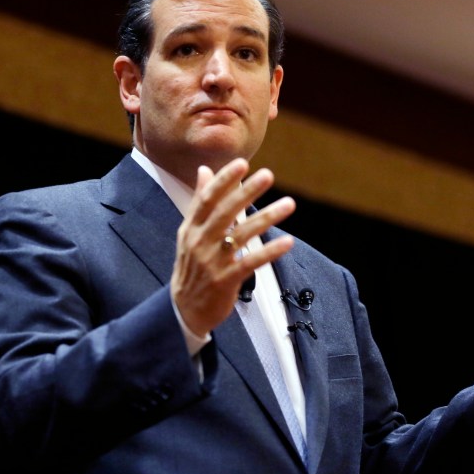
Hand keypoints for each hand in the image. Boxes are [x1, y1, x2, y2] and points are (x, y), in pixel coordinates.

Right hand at [171, 158, 295, 336]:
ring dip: (267, 218)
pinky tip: (288, 242)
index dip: (224, 180)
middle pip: (225, 212)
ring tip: (289, 203)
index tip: (242, 163)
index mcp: (191, 228)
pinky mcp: (226, 281)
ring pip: (242, 235)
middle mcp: (200, 242)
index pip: (207, 199)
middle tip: (267, 175)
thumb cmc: (192, 266)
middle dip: (246, 192)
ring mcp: (212, 262)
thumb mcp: (189, 233)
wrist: (184, 309)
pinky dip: (269, 252)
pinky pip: (251, 262)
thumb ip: (200, 201)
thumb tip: (204, 170)